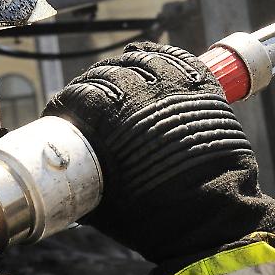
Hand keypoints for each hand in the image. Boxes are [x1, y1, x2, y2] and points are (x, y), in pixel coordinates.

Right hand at [43, 42, 274, 262]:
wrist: (209, 217)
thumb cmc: (152, 216)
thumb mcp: (100, 203)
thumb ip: (80, 182)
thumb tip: (67, 178)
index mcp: (106, 113)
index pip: (77, 95)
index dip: (67, 104)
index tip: (66, 114)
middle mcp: (138, 90)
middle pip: (107, 72)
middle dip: (95, 84)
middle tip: (95, 100)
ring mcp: (173, 85)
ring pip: (143, 58)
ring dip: (129, 66)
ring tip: (125, 78)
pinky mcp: (203, 87)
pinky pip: (179, 58)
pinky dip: (164, 57)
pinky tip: (155, 61)